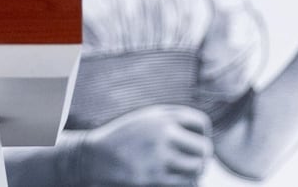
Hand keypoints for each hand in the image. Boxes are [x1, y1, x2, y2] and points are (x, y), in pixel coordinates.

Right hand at [79, 105, 213, 185]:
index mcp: (161, 116)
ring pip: (197, 169)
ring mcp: (159, 157)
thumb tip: (204, 135)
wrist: (92, 158)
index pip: (201, 123)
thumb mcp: (145, 119)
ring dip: (193, 173)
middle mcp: (162, 133)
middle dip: (201, 157)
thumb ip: (172, 120)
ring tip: (182, 172)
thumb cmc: (122, 139)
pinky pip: (185, 184)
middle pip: (204, 148)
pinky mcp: (154, 178)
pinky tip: (172, 179)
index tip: (191, 142)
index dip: (201, 134)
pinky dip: (183, 183)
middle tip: (192, 162)